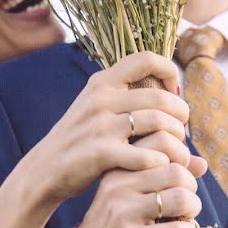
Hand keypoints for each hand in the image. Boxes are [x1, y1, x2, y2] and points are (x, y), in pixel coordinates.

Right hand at [32, 51, 192, 204]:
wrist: (45, 169)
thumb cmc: (80, 138)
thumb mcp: (96, 106)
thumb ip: (125, 94)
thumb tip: (169, 86)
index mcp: (102, 82)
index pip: (146, 58)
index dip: (169, 70)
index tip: (175, 91)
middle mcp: (101, 99)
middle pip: (161, 97)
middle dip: (180, 114)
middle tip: (182, 128)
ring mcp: (100, 126)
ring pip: (159, 124)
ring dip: (176, 139)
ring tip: (177, 149)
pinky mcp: (100, 153)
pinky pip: (145, 155)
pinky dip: (159, 161)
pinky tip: (160, 165)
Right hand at [62, 136, 205, 227]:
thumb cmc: (113, 223)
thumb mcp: (129, 193)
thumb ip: (164, 174)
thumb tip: (202, 162)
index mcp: (118, 169)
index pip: (161, 142)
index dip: (182, 158)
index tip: (180, 177)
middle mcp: (119, 187)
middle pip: (177, 171)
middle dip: (191, 187)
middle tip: (186, 201)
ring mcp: (124, 214)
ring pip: (181, 199)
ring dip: (192, 209)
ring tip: (184, 217)